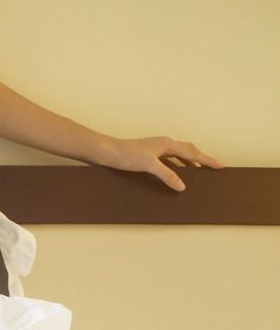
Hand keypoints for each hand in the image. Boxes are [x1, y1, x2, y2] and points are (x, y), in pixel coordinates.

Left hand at [103, 136, 225, 191]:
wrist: (107, 152)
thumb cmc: (126, 155)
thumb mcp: (149, 166)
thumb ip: (167, 175)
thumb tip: (182, 186)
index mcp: (167, 144)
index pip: (193, 153)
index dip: (207, 160)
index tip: (221, 165)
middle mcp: (163, 144)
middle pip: (189, 150)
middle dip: (202, 159)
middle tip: (214, 167)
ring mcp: (156, 148)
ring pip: (179, 154)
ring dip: (190, 162)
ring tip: (198, 172)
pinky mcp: (148, 154)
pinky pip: (169, 159)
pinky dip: (177, 165)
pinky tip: (175, 173)